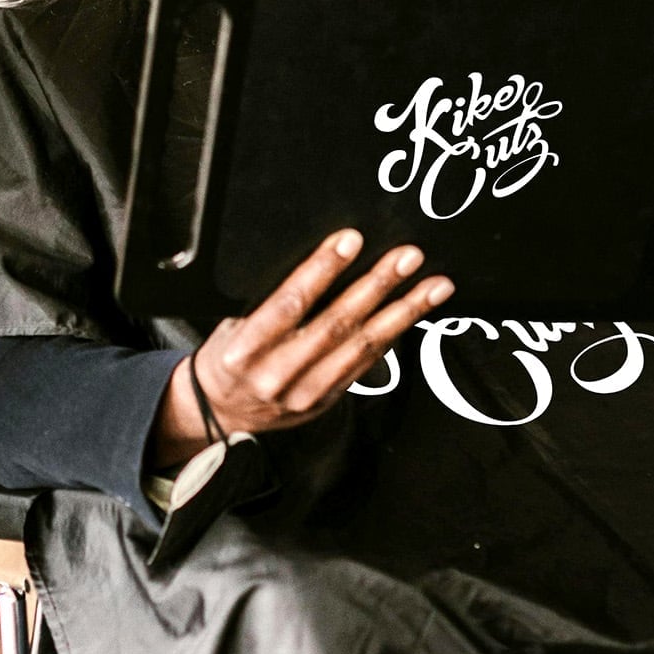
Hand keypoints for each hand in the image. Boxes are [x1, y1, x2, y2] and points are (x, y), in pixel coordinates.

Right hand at [150, 229, 452, 467]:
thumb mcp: (232, 325)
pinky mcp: (327, 402)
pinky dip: (394, 335)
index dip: (322, 270)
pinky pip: (366, 364)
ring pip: (362, 347)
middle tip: (407, 258)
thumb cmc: (229, 356)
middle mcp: (277, 374)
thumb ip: (269, 301)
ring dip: (403, 313)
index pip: (288, 304)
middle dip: (377, 286)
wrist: (220, 412)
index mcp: (246, 350)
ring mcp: (306, 393)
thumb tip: (321, 260)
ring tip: (433, 287)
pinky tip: (415, 313)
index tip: (350, 240)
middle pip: (335, 324)